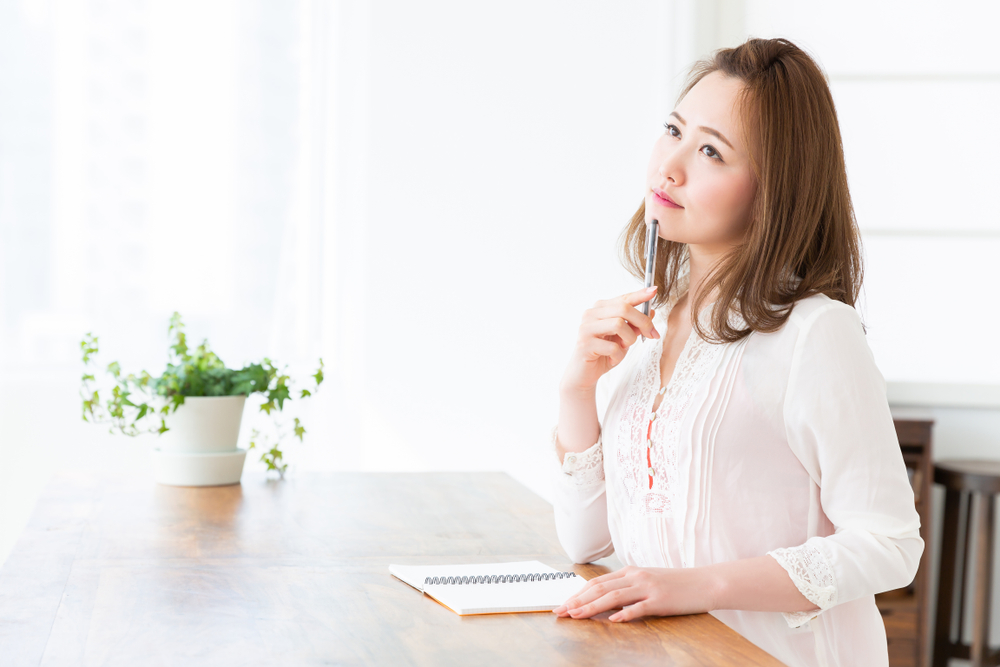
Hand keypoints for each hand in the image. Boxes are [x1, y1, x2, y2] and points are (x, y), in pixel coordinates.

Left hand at [552, 566, 717, 621]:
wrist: (705, 582)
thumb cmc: (676, 584)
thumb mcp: (647, 581)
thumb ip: (627, 588)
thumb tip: (605, 601)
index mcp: (630, 572)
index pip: (597, 583)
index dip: (578, 593)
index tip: (563, 604)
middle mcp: (635, 576)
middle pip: (600, 588)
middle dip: (578, 600)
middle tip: (561, 612)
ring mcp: (648, 587)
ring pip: (614, 596)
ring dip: (592, 607)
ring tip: (577, 615)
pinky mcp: (661, 600)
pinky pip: (640, 607)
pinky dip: (625, 614)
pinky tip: (613, 620)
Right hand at [560, 286, 660, 393]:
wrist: (583, 375)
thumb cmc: (604, 354)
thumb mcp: (624, 338)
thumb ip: (635, 325)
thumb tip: (652, 312)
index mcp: (600, 309)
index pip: (623, 298)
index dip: (640, 294)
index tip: (654, 291)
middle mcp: (591, 314)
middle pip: (624, 309)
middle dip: (643, 322)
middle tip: (652, 335)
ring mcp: (586, 328)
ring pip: (619, 324)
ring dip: (629, 340)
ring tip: (623, 349)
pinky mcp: (585, 344)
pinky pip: (613, 347)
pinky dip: (619, 355)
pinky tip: (612, 359)